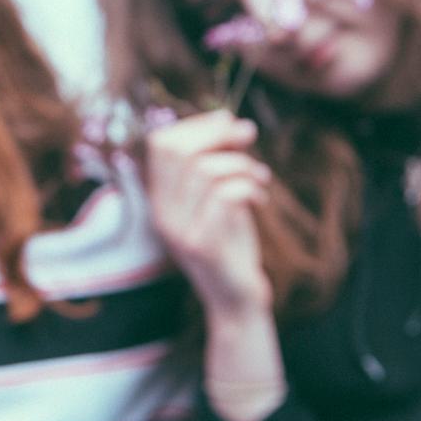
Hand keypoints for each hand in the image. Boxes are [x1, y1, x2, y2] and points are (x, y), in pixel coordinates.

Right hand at [146, 108, 272, 310]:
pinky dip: (248, 187)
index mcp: (160, 198)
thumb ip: (215, 165)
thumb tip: (230, 120)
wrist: (236, 300)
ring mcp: (179, 230)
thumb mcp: (218, 198)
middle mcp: (161, 213)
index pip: (160, 143)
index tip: (228, 121)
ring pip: (204, 170)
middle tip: (249, 135)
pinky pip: (223, 196)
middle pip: (177, 150)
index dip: (195, 125)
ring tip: (260, 177)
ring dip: (241, 164)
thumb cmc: (232, 244)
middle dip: (217, 133)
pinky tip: (260, 198)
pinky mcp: (202, 245)